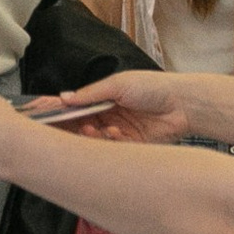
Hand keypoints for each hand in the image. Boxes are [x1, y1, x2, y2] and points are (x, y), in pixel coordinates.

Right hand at [59, 71, 188, 145]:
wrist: (183, 104)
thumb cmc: (153, 87)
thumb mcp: (118, 84)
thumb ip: (91, 93)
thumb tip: (64, 98)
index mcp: (104, 99)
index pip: (77, 108)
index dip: (63, 114)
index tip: (49, 118)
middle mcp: (109, 117)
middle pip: (82, 127)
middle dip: (75, 128)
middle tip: (74, 127)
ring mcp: (119, 132)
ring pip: (95, 141)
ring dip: (92, 136)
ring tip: (95, 129)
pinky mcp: (130, 147)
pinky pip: (112, 150)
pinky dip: (110, 142)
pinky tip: (115, 133)